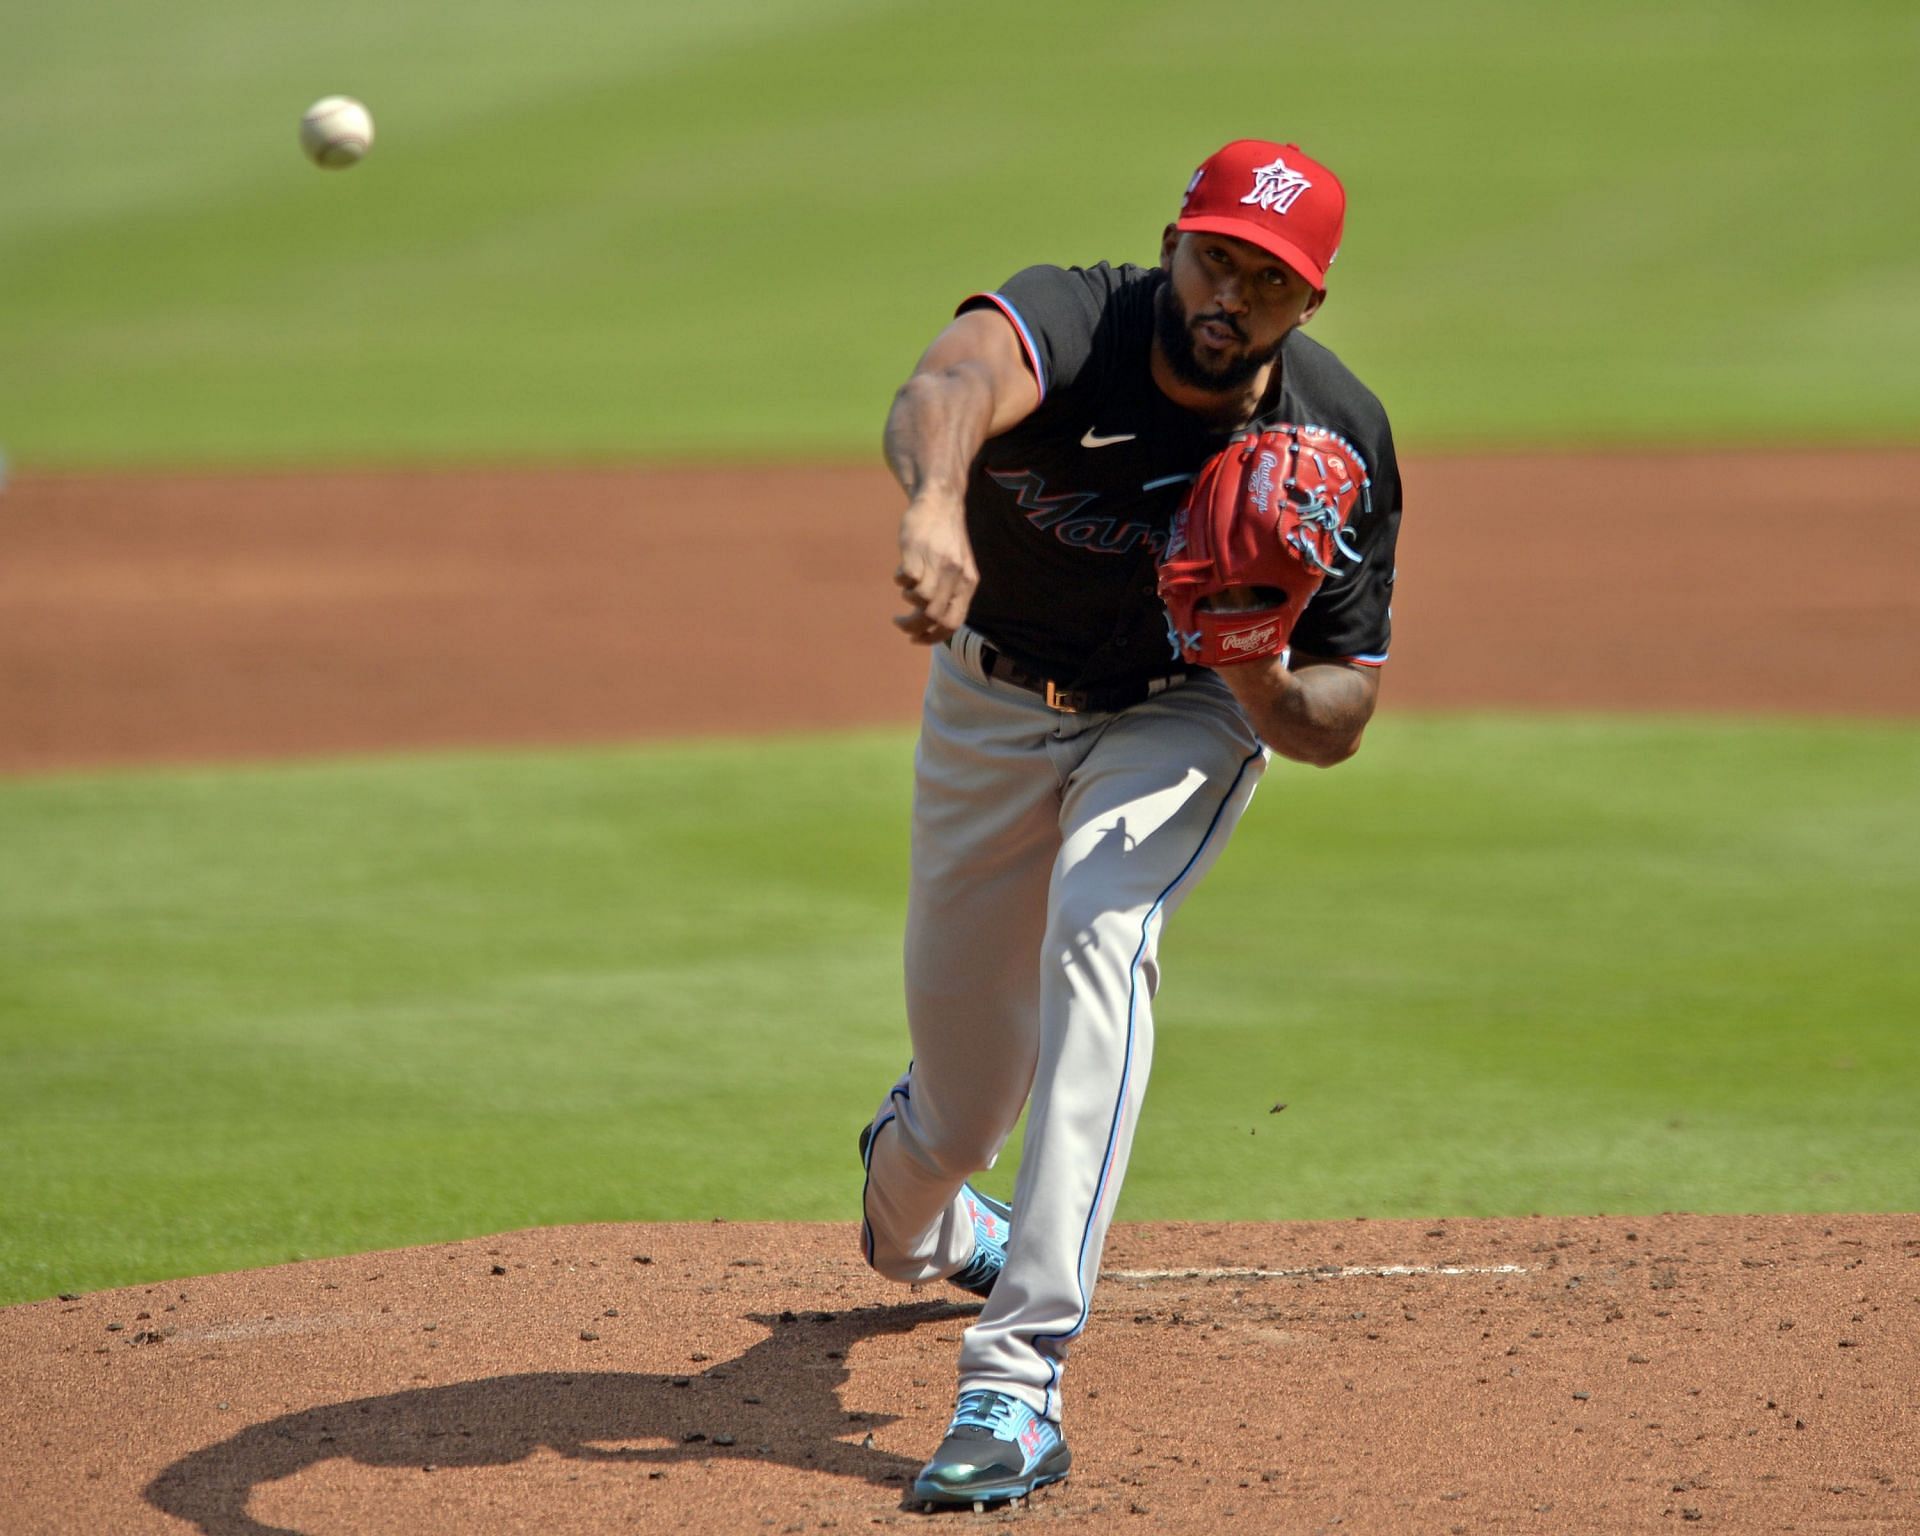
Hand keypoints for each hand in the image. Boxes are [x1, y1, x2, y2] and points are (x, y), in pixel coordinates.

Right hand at [893, 495, 976, 643]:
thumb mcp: (960, 566)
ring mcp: (936, 562)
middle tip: (901, 623)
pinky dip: (900, 582)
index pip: (953, 622)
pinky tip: (900, 575)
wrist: (942, 501)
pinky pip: (906, 579)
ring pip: (920, 601)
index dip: (933, 637)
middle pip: (934, 616)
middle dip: (913, 627)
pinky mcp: (916, 550)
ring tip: (905, 593)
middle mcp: (955, 575)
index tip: (917, 639)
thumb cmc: (948, 537)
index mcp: (968, 582)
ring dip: (906, 604)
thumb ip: (953, 591)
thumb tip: (935, 622)